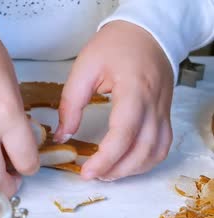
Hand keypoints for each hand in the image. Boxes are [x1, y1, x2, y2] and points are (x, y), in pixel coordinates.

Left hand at [55, 20, 173, 180]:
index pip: (124, 132)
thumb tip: (62, 136)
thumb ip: (71, 104)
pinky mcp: (164, 114)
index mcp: (134, 89)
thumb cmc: (114, 45)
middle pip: (142, 149)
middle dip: (116, 169)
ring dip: (131, 169)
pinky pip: (162, 145)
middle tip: (91, 175)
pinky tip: (125, 164)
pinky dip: (145, 161)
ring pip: (155, 151)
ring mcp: (163, 110)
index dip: (106, 158)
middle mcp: (153, 103)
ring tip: (106, 173)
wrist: (145, 33)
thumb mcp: (84, 68)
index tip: (86, 172)